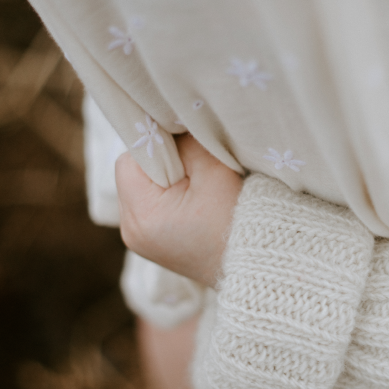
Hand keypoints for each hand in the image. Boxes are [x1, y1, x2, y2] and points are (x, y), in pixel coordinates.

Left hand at [115, 133, 242, 287]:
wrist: (256, 264)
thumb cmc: (238, 220)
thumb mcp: (213, 170)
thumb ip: (186, 143)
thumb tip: (173, 124)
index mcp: (142, 215)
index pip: (132, 158)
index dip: (158, 145)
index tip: (186, 149)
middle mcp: (132, 231)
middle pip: (134, 174)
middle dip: (162, 162)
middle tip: (196, 168)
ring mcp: (140, 240)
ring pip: (143, 189)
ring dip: (165, 179)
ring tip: (198, 188)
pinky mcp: (152, 244)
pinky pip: (151, 207)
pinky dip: (169, 197)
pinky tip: (193, 203)